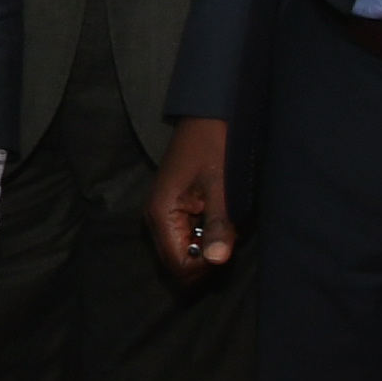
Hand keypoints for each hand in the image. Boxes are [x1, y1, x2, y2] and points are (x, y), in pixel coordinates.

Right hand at [149, 116, 236, 279]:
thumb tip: (217, 261)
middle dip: (206, 256)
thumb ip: (218, 225)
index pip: (178, 265)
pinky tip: (217, 215)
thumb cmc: (215, 146)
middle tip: (227, 233)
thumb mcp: (222, 187)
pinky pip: (185, 236)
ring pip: (182, 250)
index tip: (226, 243)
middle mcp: (154, 217)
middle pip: (177, 261)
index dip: (206, 264)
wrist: (208, 115)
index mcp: (161, 214)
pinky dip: (204, 234)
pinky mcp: (171, 208)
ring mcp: (161, 213)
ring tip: (224, 221)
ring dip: (207, 244)